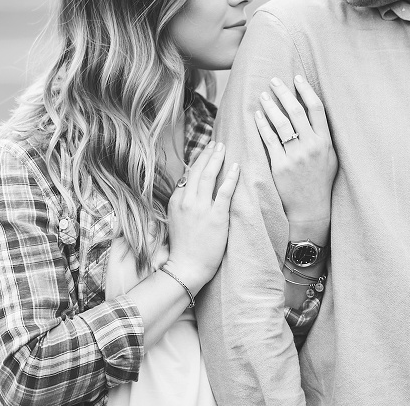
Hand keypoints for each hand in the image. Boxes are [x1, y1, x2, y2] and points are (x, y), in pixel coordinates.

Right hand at [166, 142, 239, 292]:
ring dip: (216, 158)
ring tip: (223, 147)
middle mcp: (186, 201)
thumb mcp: (173, 221)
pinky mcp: (216, 216)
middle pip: (197, 170)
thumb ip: (180, 204)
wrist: (186, 267)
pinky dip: (230, 177)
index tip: (205, 152)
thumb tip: (187, 191)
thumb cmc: (182, 248)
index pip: (187, 176)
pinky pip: (224, 191)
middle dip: (207, 154)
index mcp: (176, 201)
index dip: (197, 162)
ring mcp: (201, 208)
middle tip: (215, 143)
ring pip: (208, 175)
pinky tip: (235, 167)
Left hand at [255, 76, 337, 238]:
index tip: (296, 77)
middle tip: (273, 80)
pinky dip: (262, 125)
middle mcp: (312, 147)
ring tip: (262, 95)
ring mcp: (296, 157)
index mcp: (326, 142)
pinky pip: (269, 140)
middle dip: (284, 93)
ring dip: (271, 106)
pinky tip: (257, 115)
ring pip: (281, 124)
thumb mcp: (330, 156)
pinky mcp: (280, 166)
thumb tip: (312, 109)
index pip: (316, 108)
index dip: (306, 90)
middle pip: (296, 112)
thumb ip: (323, 134)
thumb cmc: (320, 180)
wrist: (311, 208)